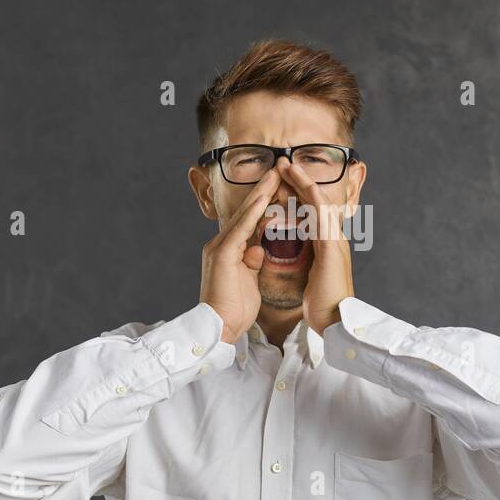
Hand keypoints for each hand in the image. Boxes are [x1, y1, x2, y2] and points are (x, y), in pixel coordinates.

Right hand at [199, 168, 280, 344]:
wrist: (220, 328)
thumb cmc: (235, 310)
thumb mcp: (248, 280)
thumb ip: (252, 262)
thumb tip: (258, 249)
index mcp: (229, 251)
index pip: (250, 223)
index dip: (264, 206)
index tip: (279, 190)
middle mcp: (221, 245)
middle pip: (246, 213)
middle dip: (262, 192)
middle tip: (277, 171)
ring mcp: (220, 248)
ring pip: (244, 216)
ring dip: (260, 195)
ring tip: (273, 176)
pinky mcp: (222, 255)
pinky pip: (241, 229)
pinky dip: (253, 213)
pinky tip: (264, 199)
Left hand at [276, 157, 353, 336]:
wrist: (335, 322)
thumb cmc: (323, 305)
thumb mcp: (314, 277)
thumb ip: (311, 260)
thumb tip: (305, 253)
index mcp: (327, 246)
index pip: (311, 212)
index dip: (298, 194)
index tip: (283, 180)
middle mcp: (333, 239)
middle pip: (316, 201)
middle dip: (299, 180)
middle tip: (283, 162)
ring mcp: (335, 241)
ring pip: (318, 202)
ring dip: (302, 181)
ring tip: (287, 165)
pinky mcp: (331, 248)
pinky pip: (320, 216)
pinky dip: (309, 198)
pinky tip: (300, 185)